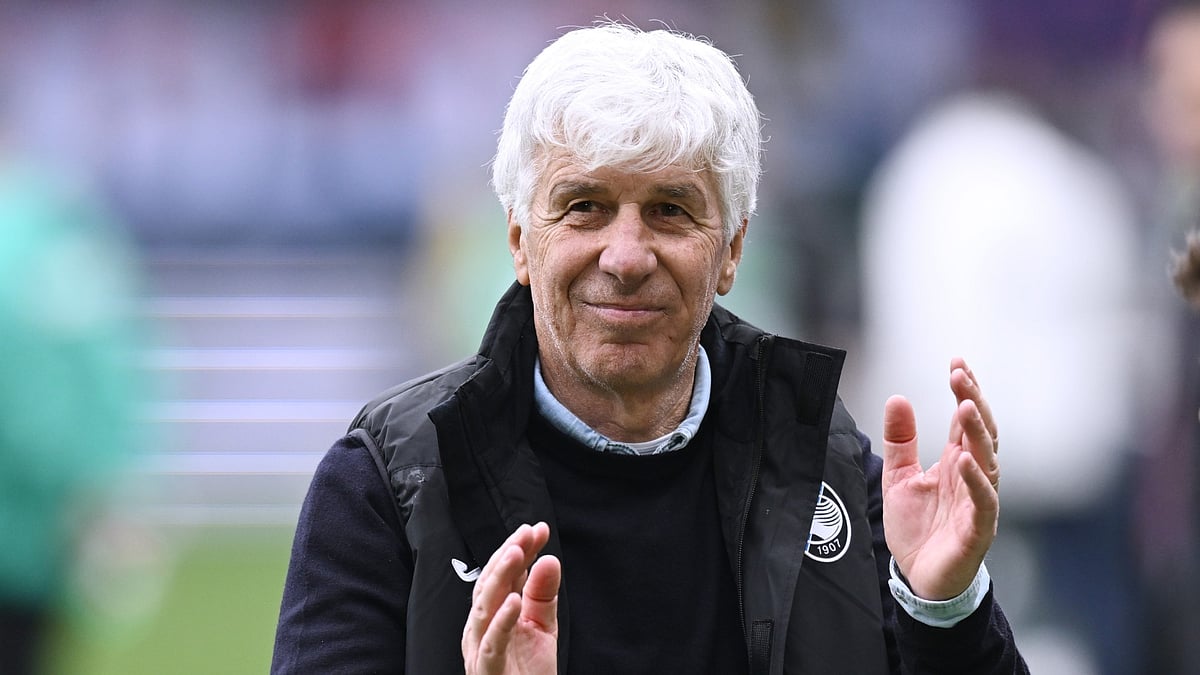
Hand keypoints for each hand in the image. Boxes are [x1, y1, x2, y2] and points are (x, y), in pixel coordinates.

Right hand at [462, 522, 560, 674]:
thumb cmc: (528, 672)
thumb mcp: (543, 627)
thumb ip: (544, 594)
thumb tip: (549, 558)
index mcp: (492, 613)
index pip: (502, 574)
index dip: (517, 549)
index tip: (538, 529)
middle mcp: (480, 628)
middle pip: (489, 584)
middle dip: (507, 555)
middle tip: (526, 533)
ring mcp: (480, 649)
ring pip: (482, 609)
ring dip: (498, 579)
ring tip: (516, 554)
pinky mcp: (486, 670)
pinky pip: (491, 644)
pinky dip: (500, 622)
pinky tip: (514, 602)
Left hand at [881, 357, 999, 599]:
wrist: (918, 578)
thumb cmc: (917, 529)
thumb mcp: (899, 477)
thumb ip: (900, 441)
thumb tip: (898, 398)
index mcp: (956, 462)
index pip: (966, 420)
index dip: (965, 391)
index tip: (957, 362)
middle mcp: (973, 477)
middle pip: (981, 433)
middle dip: (974, 401)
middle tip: (960, 374)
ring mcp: (978, 502)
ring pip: (988, 461)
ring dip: (978, 433)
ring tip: (966, 404)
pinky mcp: (977, 529)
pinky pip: (983, 502)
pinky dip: (977, 480)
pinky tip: (966, 460)